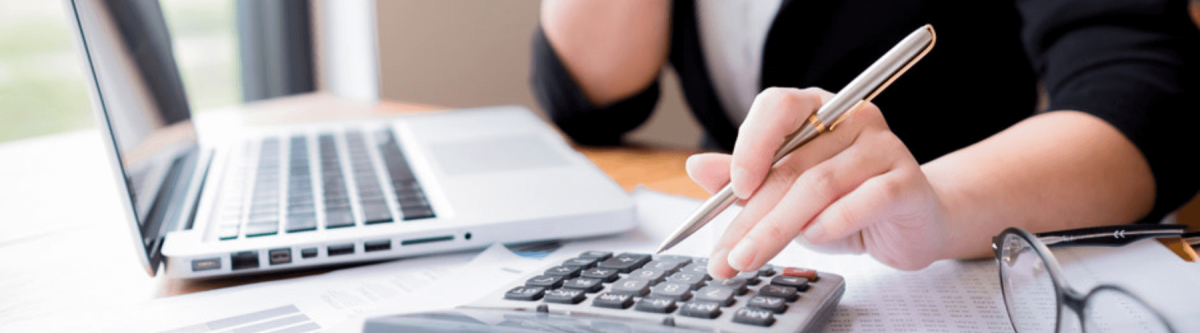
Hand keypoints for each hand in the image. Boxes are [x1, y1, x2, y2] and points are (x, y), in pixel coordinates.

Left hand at [686, 87, 951, 278]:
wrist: (912, 223)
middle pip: (791, 163)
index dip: (751, 143)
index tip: (732, 187)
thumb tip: (696, 166)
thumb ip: (744, 179)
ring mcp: (883, 147)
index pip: (777, 106)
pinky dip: (831, 225)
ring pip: (819, 186)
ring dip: (778, 228)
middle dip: (750, 216)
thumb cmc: (845, 202)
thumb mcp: (785, 192)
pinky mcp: (906, 182)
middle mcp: (851, 119)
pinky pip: (862, 202)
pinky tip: (813, 238)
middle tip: (725, 254)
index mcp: (816, 109)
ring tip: (749, 257)